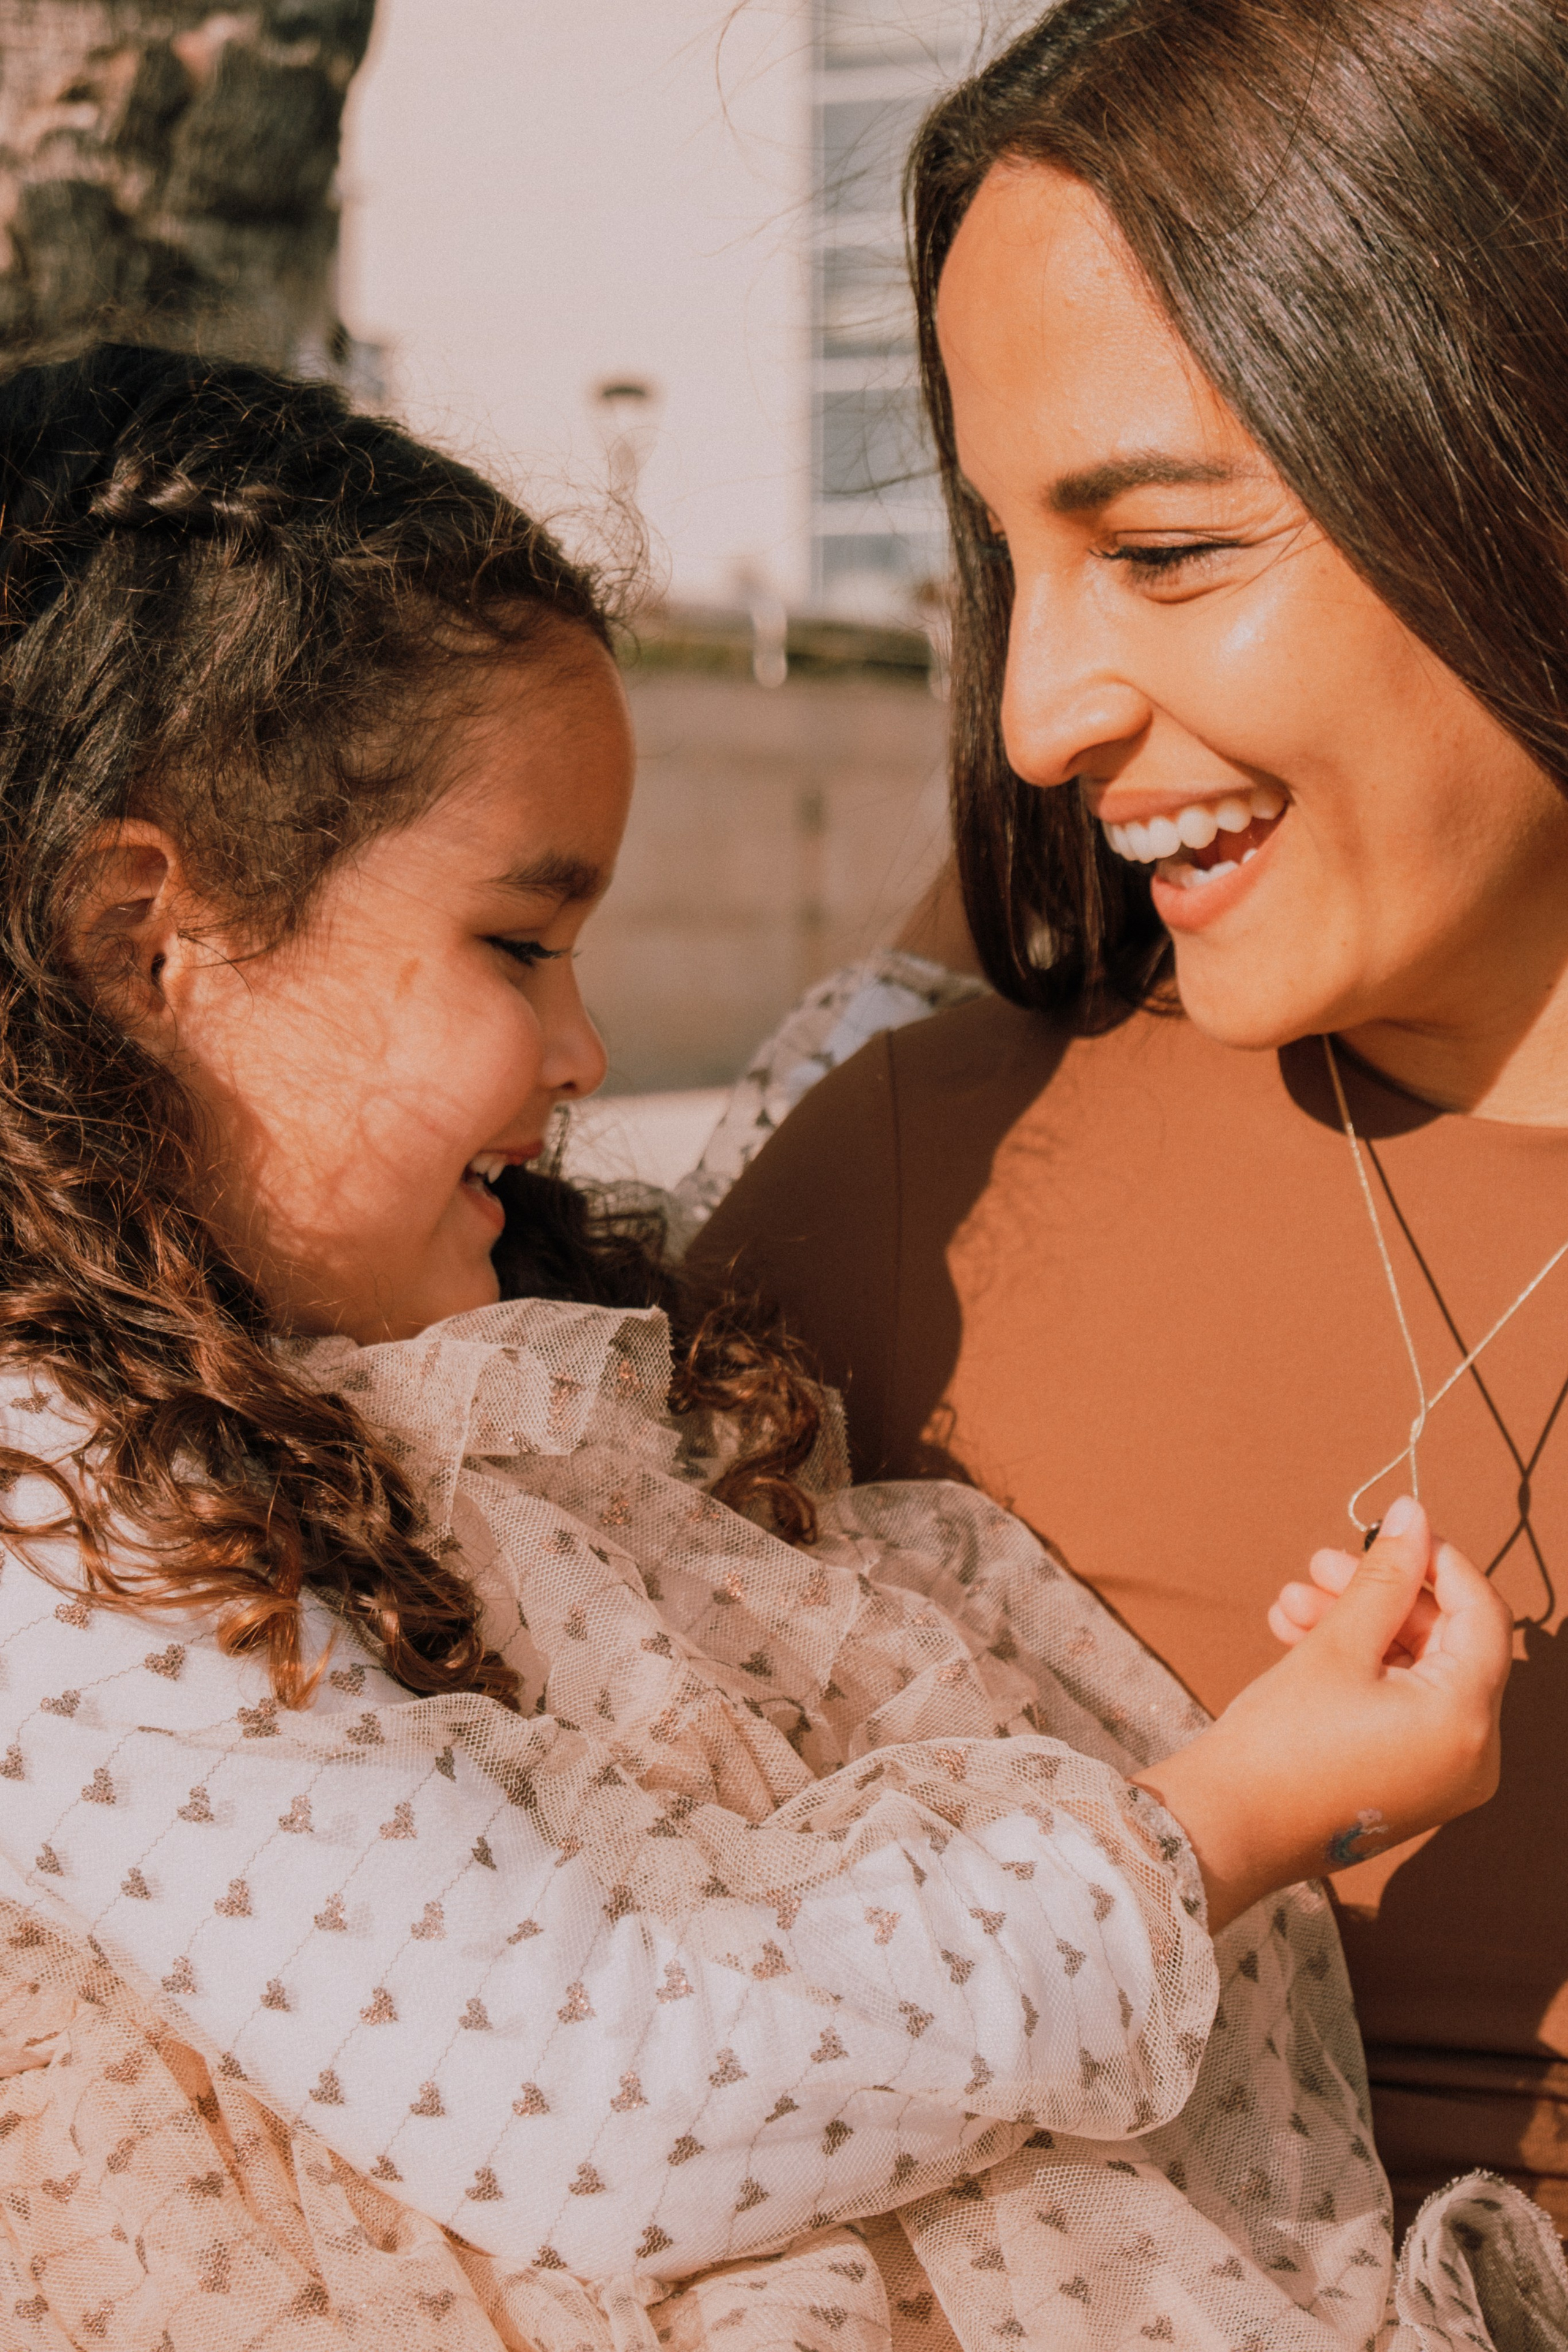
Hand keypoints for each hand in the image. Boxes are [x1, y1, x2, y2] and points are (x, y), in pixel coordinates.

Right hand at [1133, 1496, 1511, 1932]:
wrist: (1226, 1830)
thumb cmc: (1281, 1740)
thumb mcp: (1336, 1645)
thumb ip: (1384, 1576)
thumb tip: (1414, 1515)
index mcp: (1466, 1721)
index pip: (1482, 1615)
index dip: (1438, 1562)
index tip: (1392, 1528)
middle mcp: (1473, 1756)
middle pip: (1446, 1643)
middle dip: (1381, 1596)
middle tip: (1319, 1565)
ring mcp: (1444, 1776)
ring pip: (1416, 1672)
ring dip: (1359, 1628)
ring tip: (1290, 1604)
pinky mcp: (1412, 1784)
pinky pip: (1402, 1708)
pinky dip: (1361, 1671)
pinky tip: (1297, 1640)